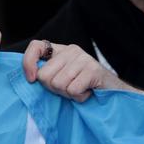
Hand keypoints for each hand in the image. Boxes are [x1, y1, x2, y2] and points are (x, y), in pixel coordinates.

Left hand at [22, 40, 143, 101]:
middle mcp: (71, 50)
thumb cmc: (83, 87)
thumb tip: (31, 77)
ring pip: (58, 84)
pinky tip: (88, 92)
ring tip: (80, 90)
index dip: (28, 63)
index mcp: (60, 50)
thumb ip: (47, 74)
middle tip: (69, 89)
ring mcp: (83, 58)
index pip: (36, 46)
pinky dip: (79, 97)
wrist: (115, 93)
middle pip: (44, 76)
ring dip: (68, 94)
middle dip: (54, 89)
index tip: (32, 79)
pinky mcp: (93, 69)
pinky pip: (73, 90)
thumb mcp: (61, 77)